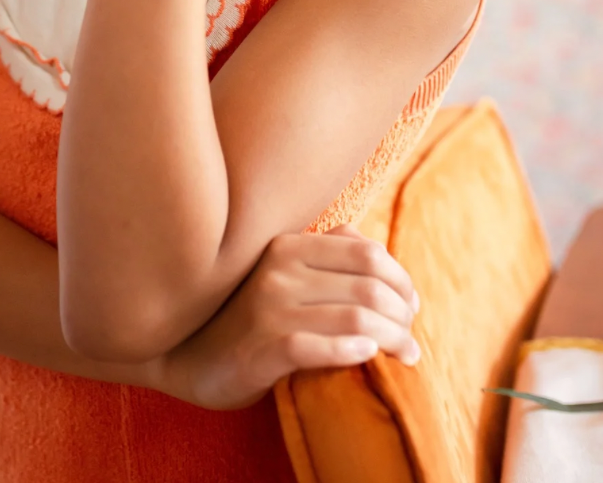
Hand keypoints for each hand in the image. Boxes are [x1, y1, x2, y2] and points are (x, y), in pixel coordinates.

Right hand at [161, 225, 421, 410]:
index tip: (412, 307)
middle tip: (411, 341)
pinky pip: (321, 348)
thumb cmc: (248, 315)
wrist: (191, 357)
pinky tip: (367, 358)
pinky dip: (353, 352)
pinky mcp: (262, 348)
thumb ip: (325, 252)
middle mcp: (278, 269)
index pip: (367, 254)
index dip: (402, 280)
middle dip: (403, 316)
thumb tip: (375, 249)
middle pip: (370, 287)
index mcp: (287, 244)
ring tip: (405, 357)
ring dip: (393, 340)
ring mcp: (268, 308)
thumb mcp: (282, 273)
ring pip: (355, 319)